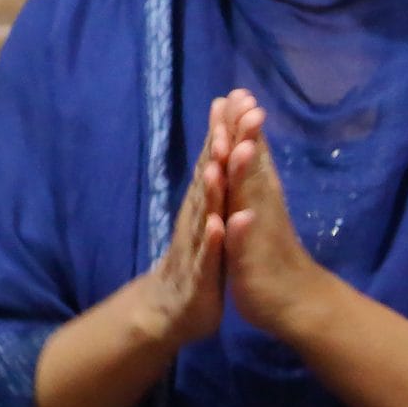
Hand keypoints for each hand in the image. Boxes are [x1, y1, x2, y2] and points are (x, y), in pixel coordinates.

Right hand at [126, 96, 228, 352]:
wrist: (169, 310)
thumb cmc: (196, 261)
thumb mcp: (208, 218)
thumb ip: (211, 184)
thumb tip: (218, 146)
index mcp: (204, 204)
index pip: (215, 160)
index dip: (226, 129)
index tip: (238, 96)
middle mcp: (198, 218)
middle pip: (210, 176)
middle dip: (221, 144)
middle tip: (233, 110)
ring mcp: (197, 246)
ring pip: (206, 212)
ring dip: (214, 188)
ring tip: (219, 161)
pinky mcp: (201, 276)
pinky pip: (209, 256)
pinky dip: (214, 240)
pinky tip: (219, 224)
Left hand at [220, 89, 326, 335]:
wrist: (296, 303)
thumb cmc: (271, 256)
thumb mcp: (255, 213)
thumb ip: (251, 181)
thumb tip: (249, 147)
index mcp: (254, 197)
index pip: (245, 155)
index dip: (240, 126)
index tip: (236, 93)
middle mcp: (259, 209)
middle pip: (249, 167)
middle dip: (245, 135)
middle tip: (243, 100)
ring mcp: (256, 235)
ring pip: (248, 200)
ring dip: (245, 175)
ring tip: (242, 146)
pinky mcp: (250, 263)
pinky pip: (243, 245)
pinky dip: (240, 231)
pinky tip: (240, 217)